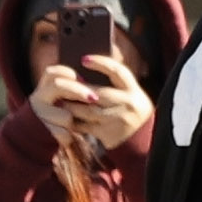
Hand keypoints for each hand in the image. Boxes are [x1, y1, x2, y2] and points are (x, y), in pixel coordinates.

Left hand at [31, 57, 154, 160]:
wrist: (141, 142)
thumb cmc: (131, 114)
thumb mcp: (131, 97)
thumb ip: (115, 85)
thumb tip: (88, 70)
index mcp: (134, 91)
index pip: (118, 71)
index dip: (101, 63)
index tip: (84, 59)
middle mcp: (129, 104)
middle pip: (98, 93)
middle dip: (78, 88)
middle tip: (60, 83)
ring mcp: (118, 119)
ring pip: (88, 110)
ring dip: (72, 105)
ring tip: (61, 100)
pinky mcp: (108, 133)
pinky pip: (86, 125)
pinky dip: (74, 121)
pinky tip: (66, 117)